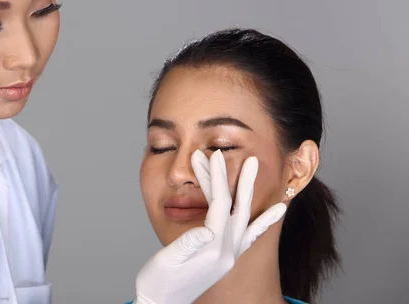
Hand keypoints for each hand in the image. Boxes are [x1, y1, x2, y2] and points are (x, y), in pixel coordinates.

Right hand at [134, 149, 287, 303]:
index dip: (215, 178)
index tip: (211, 156)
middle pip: (237, 208)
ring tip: (258, 171)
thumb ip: (188, 245)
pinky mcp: (227, 257)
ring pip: (245, 216)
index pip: (218, 205)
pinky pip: (253, 235)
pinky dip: (265, 220)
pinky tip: (278, 209)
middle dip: (241, 181)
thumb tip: (205, 230)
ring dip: (250, 192)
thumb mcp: (168, 261)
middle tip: (250, 158)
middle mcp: (226, 251)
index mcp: (211, 249)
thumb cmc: (159, 282)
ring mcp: (229, 254)